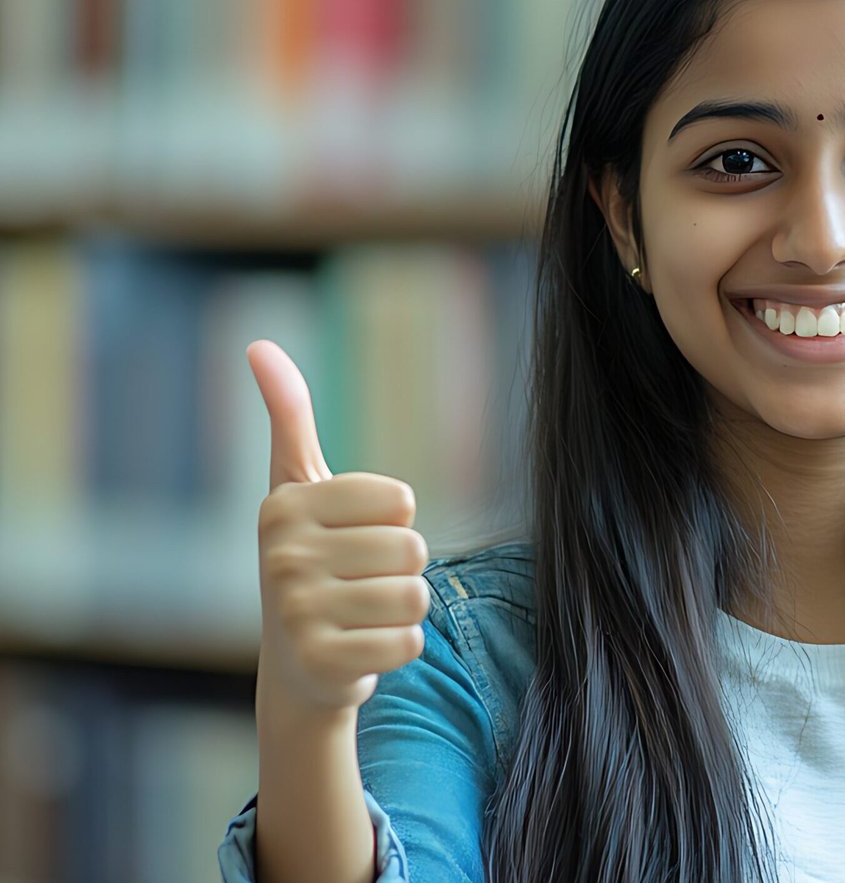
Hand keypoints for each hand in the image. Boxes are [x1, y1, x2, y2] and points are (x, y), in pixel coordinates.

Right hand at [246, 339, 429, 718]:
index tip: (353, 540)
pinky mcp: (320, 663)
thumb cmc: (311, 562)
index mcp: (285, 506)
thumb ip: (289, 418)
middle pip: (413, 549)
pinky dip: (399, 646)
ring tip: (363, 615)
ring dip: (403, 610)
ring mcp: (296, 612)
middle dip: (402, 570)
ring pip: (415, 596)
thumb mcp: (297, 488)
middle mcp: (282, 555)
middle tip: (361, 585)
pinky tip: (363, 648)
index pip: (401, 501)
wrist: (296, 668)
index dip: (394, 523)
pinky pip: (409, 641)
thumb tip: (260, 346)